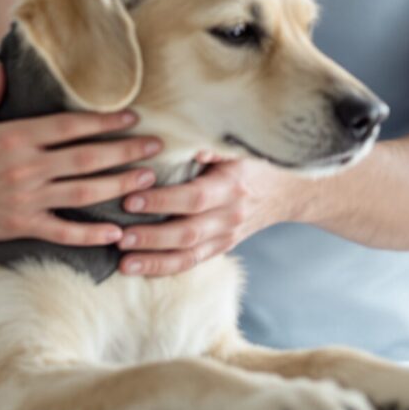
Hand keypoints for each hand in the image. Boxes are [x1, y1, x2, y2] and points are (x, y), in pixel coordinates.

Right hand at [0, 66, 162, 246]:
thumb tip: (7, 64)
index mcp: (16, 136)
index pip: (71, 126)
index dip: (105, 120)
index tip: (133, 117)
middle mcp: (26, 166)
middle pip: (87, 157)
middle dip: (126, 152)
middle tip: (157, 148)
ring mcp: (25, 198)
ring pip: (83, 192)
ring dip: (119, 186)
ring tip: (147, 181)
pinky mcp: (19, 225)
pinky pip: (63, 231)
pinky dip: (90, 233)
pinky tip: (115, 232)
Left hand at [114, 151, 305, 276]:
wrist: (289, 191)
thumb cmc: (253, 160)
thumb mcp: (235, 145)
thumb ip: (208, 143)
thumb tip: (176, 139)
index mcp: (231, 186)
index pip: (194, 198)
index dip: (162, 200)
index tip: (130, 199)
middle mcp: (230, 215)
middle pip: (188, 233)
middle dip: (152, 237)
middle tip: (120, 236)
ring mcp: (226, 236)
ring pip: (189, 256)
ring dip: (154, 261)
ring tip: (123, 263)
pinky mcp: (221, 248)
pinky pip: (192, 263)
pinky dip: (165, 268)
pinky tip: (139, 270)